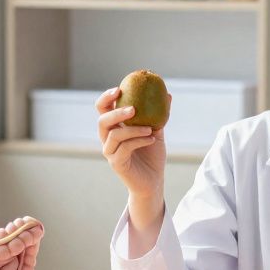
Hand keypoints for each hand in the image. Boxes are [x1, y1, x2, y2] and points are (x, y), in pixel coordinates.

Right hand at [96, 87, 169, 203]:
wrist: (154, 180)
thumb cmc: (152, 155)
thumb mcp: (156, 131)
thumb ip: (158, 114)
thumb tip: (167, 94)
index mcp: (114, 128)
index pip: (103, 109)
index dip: (106, 97)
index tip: (119, 89)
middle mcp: (108, 139)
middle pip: (102, 121)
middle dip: (116, 112)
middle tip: (133, 108)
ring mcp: (110, 152)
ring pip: (114, 135)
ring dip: (133, 129)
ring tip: (151, 128)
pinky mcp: (116, 163)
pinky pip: (124, 148)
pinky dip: (139, 140)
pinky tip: (152, 138)